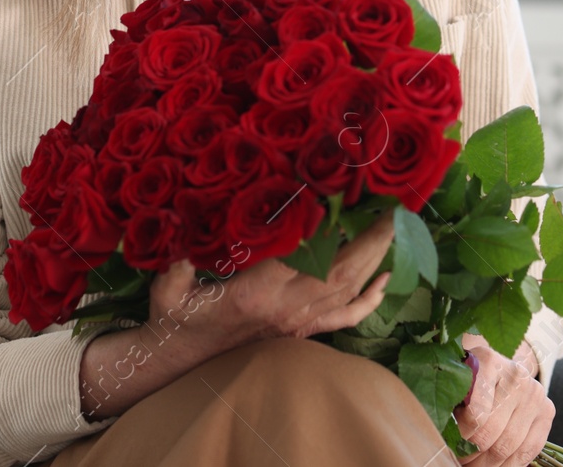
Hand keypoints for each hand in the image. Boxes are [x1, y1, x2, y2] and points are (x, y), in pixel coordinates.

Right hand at [146, 211, 395, 357]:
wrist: (182, 359)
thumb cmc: (175, 318)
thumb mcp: (168, 289)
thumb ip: (176, 266)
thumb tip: (179, 228)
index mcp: (257, 292)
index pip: (305, 258)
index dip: (333, 233)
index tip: (350, 202)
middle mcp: (286, 308)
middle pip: (341, 272)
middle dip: (370, 241)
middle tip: (393, 208)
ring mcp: (298, 322)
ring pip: (348, 290)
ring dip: (374, 259)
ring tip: (395, 228)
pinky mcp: (301, 331)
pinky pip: (344, 316)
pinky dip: (369, 300)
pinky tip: (386, 281)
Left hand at [454, 333, 553, 466]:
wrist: (502, 368)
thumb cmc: (473, 375)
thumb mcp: (459, 378)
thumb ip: (452, 399)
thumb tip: (445, 434)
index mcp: (488, 362)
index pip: (474, 414)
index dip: (461, 436)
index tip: (451, 443)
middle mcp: (516, 376)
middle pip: (491, 432)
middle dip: (472, 453)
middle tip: (460, 459)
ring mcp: (534, 393)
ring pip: (509, 446)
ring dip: (489, 463)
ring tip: (474, 465)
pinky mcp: (547, 410)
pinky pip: (529, 449)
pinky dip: (510, 464)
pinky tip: (496, 465)